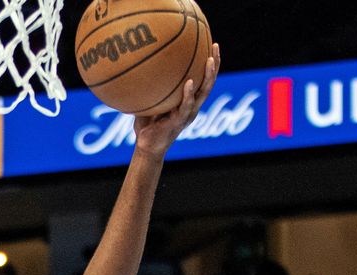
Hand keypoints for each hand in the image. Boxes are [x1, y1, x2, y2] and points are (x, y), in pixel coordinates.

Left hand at [133, 43, 220, 157]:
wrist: (146, 147)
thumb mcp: (150, 101)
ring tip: (210, 60)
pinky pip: (186, 106)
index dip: (209, 63)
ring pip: (203, 93)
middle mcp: (192, 106)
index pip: (203, 79)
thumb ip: (152, 87)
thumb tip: (141, 65)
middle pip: (209, 82)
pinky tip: (190, 82)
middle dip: (214, 64)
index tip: (210, 44)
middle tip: (215, 46)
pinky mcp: (179, 122)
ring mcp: (187, 114)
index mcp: (188, 101)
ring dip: (208, 76)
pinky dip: (189, 94)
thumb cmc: (147, 124)